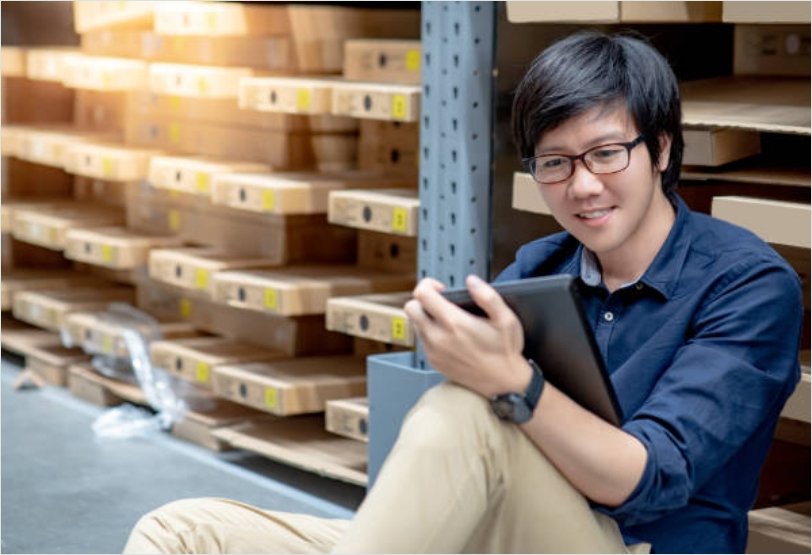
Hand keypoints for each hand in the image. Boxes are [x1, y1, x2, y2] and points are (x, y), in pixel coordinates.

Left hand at [403, 275, 529, 397]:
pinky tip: (448, 334)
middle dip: (423, 300)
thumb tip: (471, 281)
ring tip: (446, 318)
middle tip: (440, 302)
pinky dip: (429, 332)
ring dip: (426, 316)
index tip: (442, 289)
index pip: (422, 295)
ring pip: (414, 324)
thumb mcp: (506, 319)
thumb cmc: (505, 351)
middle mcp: (439, 338)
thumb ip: (488, 296)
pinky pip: (422, 339)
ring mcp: (434, 351)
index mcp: (454, 324)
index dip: (429, 285)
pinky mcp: (433, 361)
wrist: (503, 382)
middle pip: (411, 308)